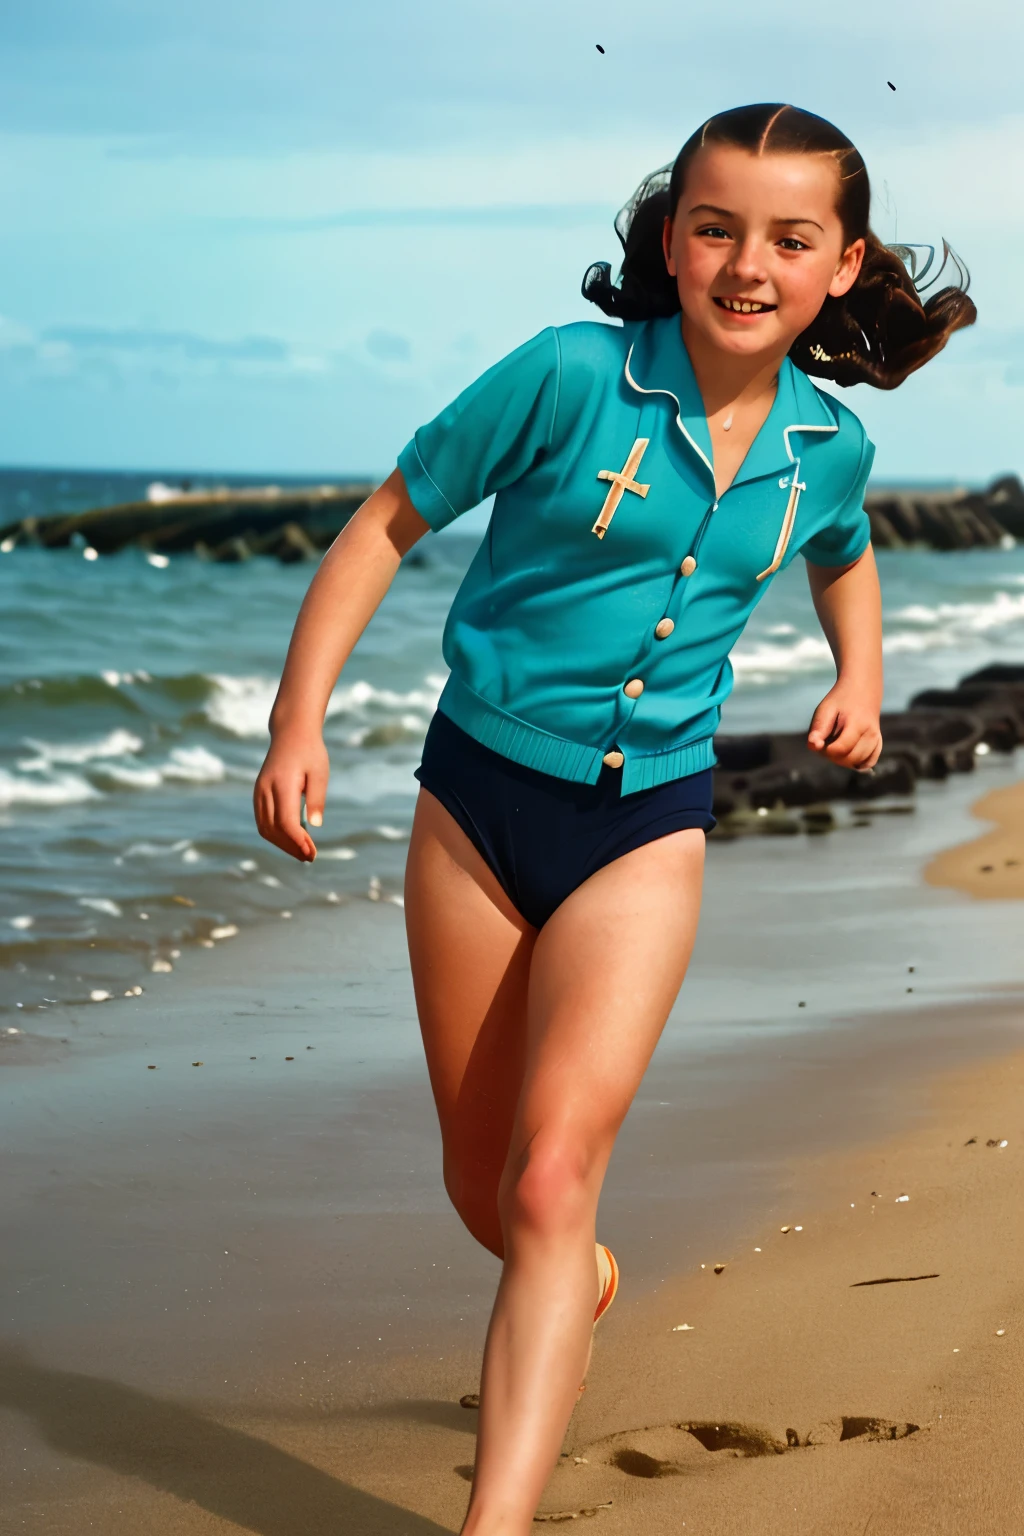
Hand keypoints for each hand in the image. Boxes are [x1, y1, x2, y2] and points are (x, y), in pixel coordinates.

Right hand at [253, 728, 328, 861]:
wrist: (291, 732)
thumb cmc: (310, 751)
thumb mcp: (320, 772)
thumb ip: (317, 798)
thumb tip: (316, 825)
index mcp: (282, 783)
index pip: (286, 822)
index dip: (297, 841)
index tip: (311, 853)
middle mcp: (265, 789)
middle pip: (274, 829)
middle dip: (291, 847)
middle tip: (311, 857)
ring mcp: (259, 791)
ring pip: (265, 828)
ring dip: (282, 844)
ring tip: (302, 852)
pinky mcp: (258, 793)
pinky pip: (262, 821)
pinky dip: (275, 834)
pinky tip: (292, 839)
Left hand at [807, 683, 881, 771]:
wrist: (862, 690)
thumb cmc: (840, 700)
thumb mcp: (825, 709)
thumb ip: (818, 728)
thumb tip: (813, 746)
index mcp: (858, 724)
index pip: (840, 750)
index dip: (826, 750)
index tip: (821, 740)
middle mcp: (871, 734)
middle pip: (849, 759)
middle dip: (833, 756)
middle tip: (828, 740)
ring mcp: (877, 740)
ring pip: (857, 763)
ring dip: (843, 759)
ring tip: (837, 742)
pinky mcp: (879, 744)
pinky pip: (868, 763)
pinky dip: (856, 762)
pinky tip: (848, 752)